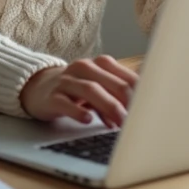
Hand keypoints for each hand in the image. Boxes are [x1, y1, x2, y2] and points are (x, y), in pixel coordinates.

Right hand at [20, 56, 138, 127]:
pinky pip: (65, 102)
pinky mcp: (52, 96)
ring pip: (91, 90)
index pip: (127, 78)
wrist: (38, 86)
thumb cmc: (76, 89)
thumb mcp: (100, 86)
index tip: (150, 112)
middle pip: (112, 83)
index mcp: (101, 64)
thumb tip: (146, 107)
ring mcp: (67, 81)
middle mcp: (84, 68)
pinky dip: (77, 111)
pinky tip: (87, 119)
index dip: (141, 96)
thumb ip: (121, 94)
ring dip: (108, 107)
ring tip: (119, 123)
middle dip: (128, 104)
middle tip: (139, 122)